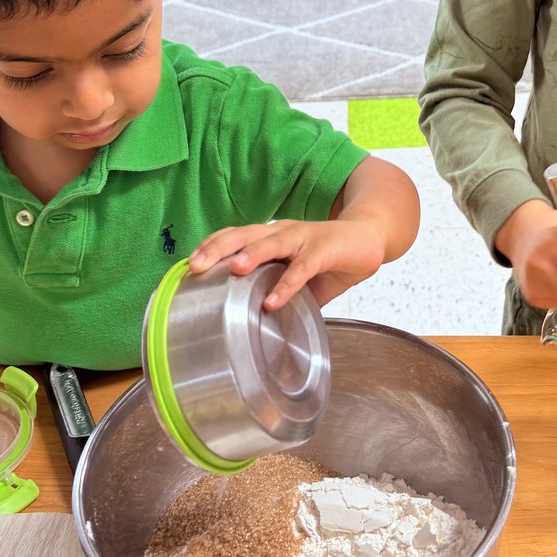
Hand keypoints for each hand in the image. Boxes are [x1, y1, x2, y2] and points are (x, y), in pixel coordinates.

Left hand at [189, 218, 387, 309]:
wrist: (370, 237)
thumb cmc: (329, 257)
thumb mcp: (298, 277)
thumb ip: (279, 293)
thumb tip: (258, 324)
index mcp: (270, 237)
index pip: (233, 236)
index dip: (210, 247)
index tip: (186, 265)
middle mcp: (281, 232)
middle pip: (243, 235)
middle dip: (218, 248)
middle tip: (195, 266)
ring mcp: (302, 238)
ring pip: (271, 243)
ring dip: (251, 255)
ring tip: (233, 270)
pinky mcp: (324, 249)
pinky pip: (303, 267)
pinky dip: (287, 284)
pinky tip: (273, 301)